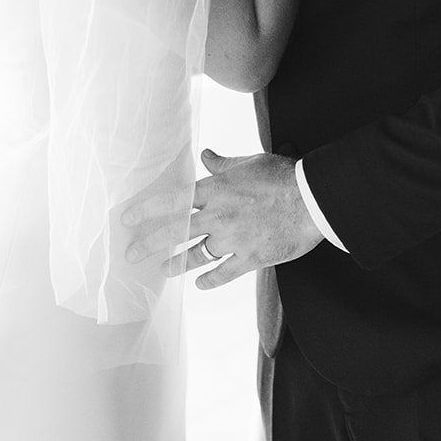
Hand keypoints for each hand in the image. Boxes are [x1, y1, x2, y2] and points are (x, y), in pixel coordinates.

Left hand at [123, 148, 322, 287]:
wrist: (312, 199)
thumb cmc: (283, 176)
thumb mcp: (249, 162)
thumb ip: (223, 164)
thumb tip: (206, 156)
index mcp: (216, 190)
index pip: (172, 201)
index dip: (146, 210)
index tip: (128, 218)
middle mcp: (218, 216)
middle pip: (175, 232)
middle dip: (149, 243)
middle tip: (131, 254)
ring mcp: (233, 240)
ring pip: (196, 255)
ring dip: (177, 264)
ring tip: (163, 270)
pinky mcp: (250, 258)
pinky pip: (223, 273)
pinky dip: (210, 280)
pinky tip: (200, 284)